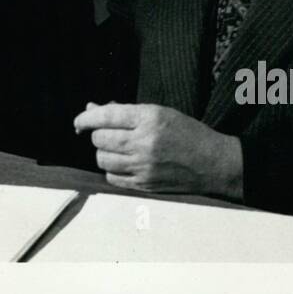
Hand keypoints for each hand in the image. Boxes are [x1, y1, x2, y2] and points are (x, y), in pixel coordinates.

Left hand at [73, 102, 243, 198]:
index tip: (78, 120)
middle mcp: (145, 142)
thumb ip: (125, 111)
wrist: (213, 163)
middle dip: (97, 135)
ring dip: (103, 152)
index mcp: (150, 118)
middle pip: (99, 139)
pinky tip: (123, 163)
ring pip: (102, 159)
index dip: (85, 118)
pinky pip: (112, 178)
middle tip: (106, 133)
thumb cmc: (187, 133)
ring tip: (116, 148)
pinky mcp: (144, 185)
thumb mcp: (159, 112)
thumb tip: (92, 109)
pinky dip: (112, 170)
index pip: (106, 116)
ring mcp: (144, 166)